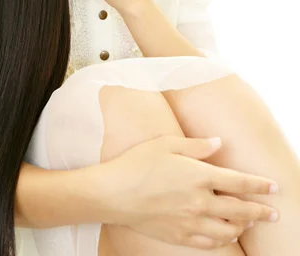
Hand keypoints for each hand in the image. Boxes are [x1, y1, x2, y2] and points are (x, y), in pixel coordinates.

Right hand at [100, 135, 279, 250]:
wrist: (113, 193)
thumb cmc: (138, 163)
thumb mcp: (167, 144)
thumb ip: (197, 145)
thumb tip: (219, 143)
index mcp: (199, 176)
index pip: (239, 182)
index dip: (259, 185)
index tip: (274, 187)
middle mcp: (199, 201)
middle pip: (240, 209)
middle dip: (260, 211)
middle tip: (274, 213)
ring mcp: (190, 221)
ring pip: (228, 230)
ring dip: (243, 226)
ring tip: (250, 223)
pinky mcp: (179, 235)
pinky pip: (209, 243)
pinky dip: (223, 240)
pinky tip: (226, 235)